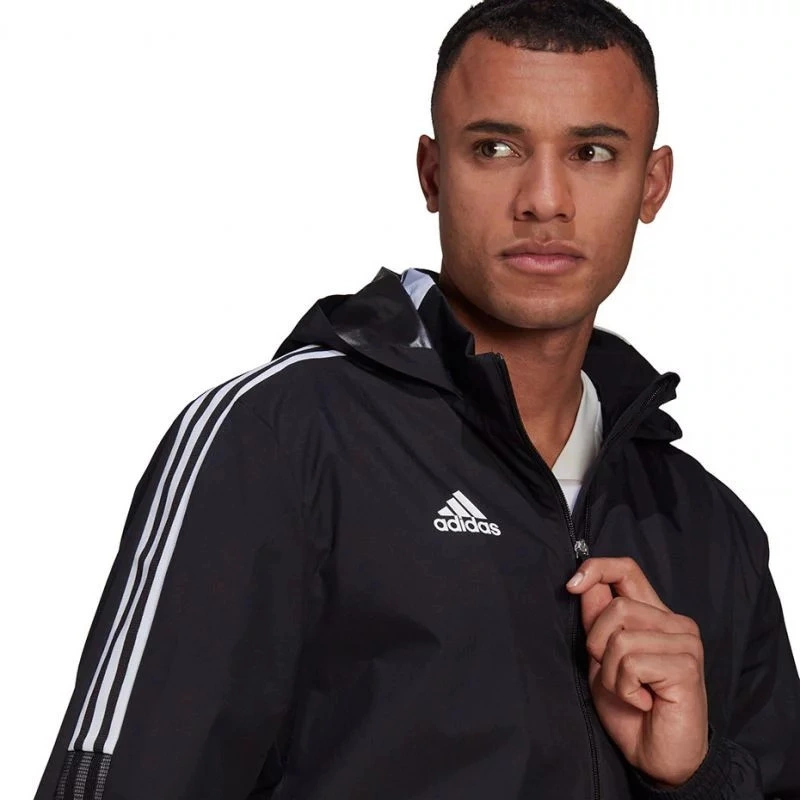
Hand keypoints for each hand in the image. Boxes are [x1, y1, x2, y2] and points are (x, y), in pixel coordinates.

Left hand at [565, 556, 708, 786]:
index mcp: (654, 614)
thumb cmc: (631, 709)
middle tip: (614, 675)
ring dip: (611, 672)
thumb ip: (596, 620)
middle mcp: (675, 622)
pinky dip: (625, 688)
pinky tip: (644, 702)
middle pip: (616, 606)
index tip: (571, 586)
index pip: (626, 569)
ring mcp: (685, 642)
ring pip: (620, 637)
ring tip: (631, 691)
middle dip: (597, 643)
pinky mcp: (687, 666)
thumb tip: (583, 583)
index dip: (596, 569)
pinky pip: (631, 663)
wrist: (657, 757)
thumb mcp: (602, 659)